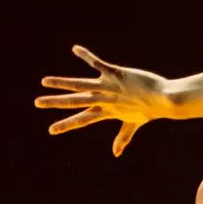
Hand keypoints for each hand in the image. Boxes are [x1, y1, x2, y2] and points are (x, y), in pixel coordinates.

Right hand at [35, 46, 174, 156]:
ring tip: (45, 81)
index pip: (82, 119)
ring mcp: (109, 87)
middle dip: (55, 102)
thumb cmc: (150, 109)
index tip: (51, 130)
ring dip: (62, 83)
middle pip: (75, 102)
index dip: (67, 125)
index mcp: (107, 111)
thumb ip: (123, 137)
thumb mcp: (133, 123)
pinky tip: (75, 49)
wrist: (165, 100)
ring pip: (80, 85)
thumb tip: (116, 154)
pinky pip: (98, 63)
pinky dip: (86, 56)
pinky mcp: (116, 74)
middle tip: (37, 102)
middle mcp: (104, 100)